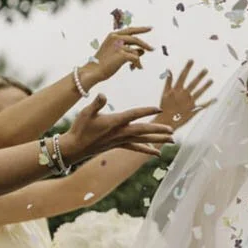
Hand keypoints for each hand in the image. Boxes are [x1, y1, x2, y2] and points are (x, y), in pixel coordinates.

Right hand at [60, 94, 174, 162]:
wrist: (75, 147)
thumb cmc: (80, 128)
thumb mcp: (86, 113)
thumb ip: (96, 104)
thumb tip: (103, 95)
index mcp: (115, 122)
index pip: (134, 115)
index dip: (146, 111)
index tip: (159, 108)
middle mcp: (120, 132)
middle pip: (143, 130)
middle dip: (158, 130)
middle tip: (172, 130)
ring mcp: (120, 140)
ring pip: (143, 140)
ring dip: (158, 140)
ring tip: (172, 140)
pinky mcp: (118, 145)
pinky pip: (136, 148)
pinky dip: (146, 149)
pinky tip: (156, 152)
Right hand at [80, 27, 154, 86]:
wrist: (94, 71)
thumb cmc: (103, 64)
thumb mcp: (116, 53)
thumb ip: (128, 49)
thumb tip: (142, 51)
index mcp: (112, 35)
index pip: (130, 30)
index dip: (141, 29)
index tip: (150, 28)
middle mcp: (115, 38)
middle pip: (136, 39)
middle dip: (145, 44)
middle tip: (152, 49)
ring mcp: (119, 46)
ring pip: (136, 51)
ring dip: (138, 60)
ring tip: (137, 66)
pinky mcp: (122, 54)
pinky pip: (136, 58)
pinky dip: (137, 64)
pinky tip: (136, 68)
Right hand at [156, 60, 213, 129]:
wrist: (166, 121)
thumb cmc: (164, 107)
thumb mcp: (164, 93)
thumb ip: (168, 81)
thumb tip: (169, 70)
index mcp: (177, 90)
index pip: (183, 76)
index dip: (187, 67)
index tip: (192, 60)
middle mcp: (184, 94)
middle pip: (194, 83)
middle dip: (200, 76)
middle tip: (206, 69)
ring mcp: (190, 102)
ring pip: (200, 92)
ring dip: (206, 86)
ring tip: (211, 80)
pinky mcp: (194, 109)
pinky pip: (204, 105)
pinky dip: (210, 102)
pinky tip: (216, 99)